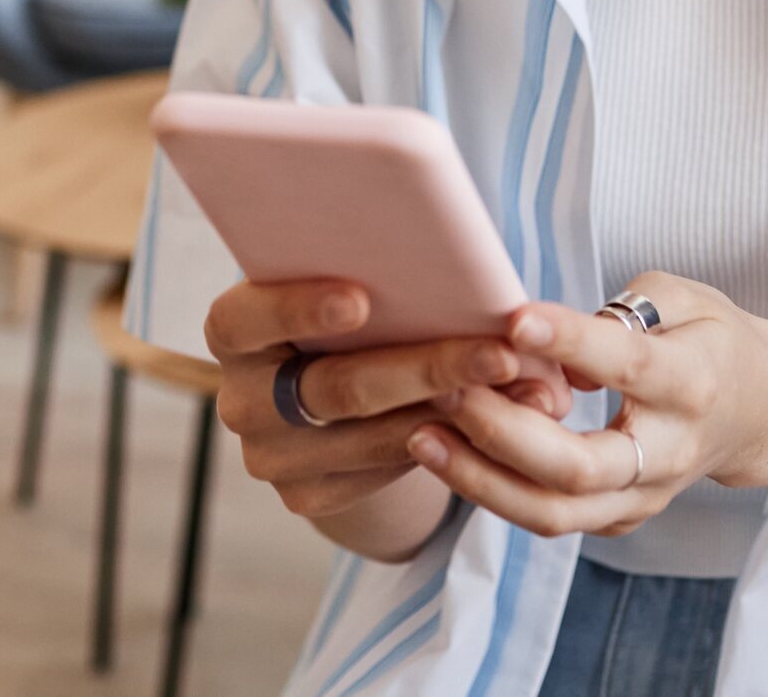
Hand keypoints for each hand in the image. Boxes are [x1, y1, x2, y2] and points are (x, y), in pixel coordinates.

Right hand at [205, 279, 567, 519]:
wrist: (333, 380)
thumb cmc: (355, 308)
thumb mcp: (353, 279)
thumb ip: (386, 272)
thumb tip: (474, 277)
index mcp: (234, 328)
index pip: (247, 317)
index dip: (299, 308)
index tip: (362, 298)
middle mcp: (241, 398)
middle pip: (337, 387)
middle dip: (429, 366)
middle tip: (502, 353)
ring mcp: (270, 455)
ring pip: (372, 437)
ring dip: (460, 413)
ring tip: (533, 391)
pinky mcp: (307, 494)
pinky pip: (384, 472)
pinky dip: (448, 445)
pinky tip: (504, 424)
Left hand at [404, 273, 767, 537]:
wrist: (761, 412)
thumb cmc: (711, 339)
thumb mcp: (685, 298)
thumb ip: (621, 311)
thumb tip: (545, 336)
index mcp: (692, 380)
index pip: (626, 364)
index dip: (569, 341)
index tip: (511, 319)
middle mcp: (670, 450)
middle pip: (579, 466)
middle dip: (504, 432)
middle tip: (447, 389)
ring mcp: (645, 496)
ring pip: (555, 513)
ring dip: (480, 479)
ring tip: (421, 434)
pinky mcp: (620, 517)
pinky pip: (550, 519)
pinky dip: (493, 492)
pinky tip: (446, 454)